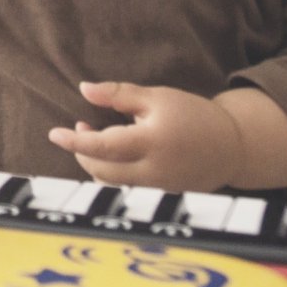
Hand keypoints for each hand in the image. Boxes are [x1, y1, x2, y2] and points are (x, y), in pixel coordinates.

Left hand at [46, 80, 244, 190]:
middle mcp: (153, 172)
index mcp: (151, 143)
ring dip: (94, 165)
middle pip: (102, 171)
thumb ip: (118, 94)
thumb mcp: (157, 97)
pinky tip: (112, 157)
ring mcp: (158, 189)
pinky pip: (127, 192)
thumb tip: (84, 89)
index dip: (74, 142)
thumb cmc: (192, 115)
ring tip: (95, 138)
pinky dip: (111, 176)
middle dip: (82, 152)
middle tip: (81, 127)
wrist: (232, 146)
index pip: (102, 148)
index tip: (54, 133)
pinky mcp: (162, 197)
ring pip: (112, 186)